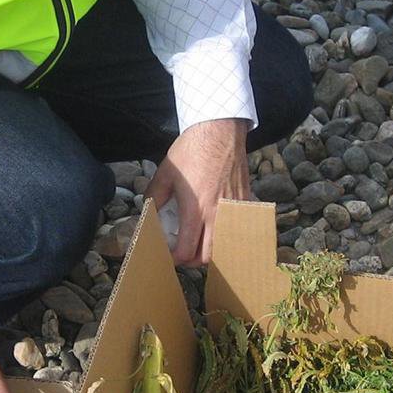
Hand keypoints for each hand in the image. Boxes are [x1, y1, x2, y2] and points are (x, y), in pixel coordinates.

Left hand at [145, 118, 249, 265]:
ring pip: (225, 246)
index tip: (168, 256)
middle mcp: (217, 215)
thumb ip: (155, 196)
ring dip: (211, 251)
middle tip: (182, 253)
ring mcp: (233, 210)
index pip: (187, 250)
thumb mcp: (166, 172)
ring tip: (199, 243)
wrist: (220, 131)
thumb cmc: (192, 150)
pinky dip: (227, 236)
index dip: (175, 259)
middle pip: (208, 256)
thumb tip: (148, 211)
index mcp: (195, 210)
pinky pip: (237, 229)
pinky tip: (217, 228)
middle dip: (193, 261)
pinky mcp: (244, 202)